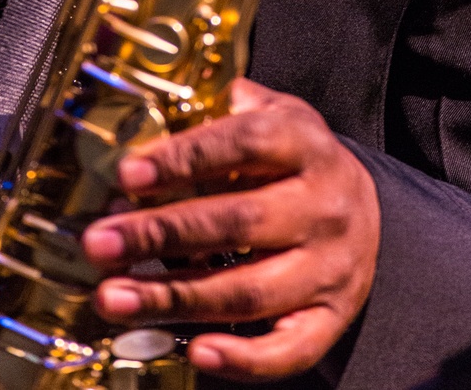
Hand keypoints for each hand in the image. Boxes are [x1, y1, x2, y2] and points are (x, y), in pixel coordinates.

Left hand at [81, 77, 379, 381]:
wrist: (371, 212)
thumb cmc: (296, 160)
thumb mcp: (274, 115)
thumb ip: (219, 112)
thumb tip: (146, 120)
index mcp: (305, 144)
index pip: (243, 143)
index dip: (185, 158)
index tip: (129, 175)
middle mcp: (323, 206)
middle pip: (238, 222)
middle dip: (160, 234)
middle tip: (99, 242)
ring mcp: (330, 268)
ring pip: (250, 290)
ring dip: (175, 296)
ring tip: (114, 297)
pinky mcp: (331, 319)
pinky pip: (290, 349)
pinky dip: (243, 357)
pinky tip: (194, 351)